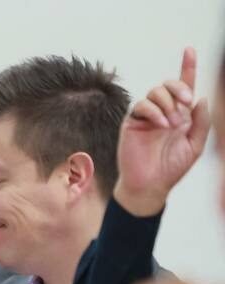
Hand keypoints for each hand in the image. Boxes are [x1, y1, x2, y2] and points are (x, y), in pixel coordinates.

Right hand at [113, 47, 211, 216]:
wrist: (150, 185)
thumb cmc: (171, 168)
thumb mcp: (195, 145)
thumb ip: (201, 122)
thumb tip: (201, 98)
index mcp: (180, 115)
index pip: (185, 86)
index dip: (188, 67)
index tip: (190, 50)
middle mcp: (163, 111)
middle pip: (169, 84)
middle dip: (179, 88)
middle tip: (187, 103)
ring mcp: (147, 116)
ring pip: (155, 92)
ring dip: (167, 104)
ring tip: (172, 124)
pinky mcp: (132, 122)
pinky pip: (141, 105)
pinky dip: (154, 111)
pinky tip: (161, 125)